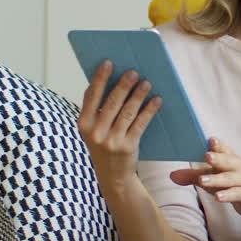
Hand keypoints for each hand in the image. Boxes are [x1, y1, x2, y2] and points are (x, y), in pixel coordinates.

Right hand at [77, 61, 161, 189]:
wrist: (113, 177)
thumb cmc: (105, 146)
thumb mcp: (94, 130)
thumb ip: (98, 110)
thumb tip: (110, 81)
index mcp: (83, 124)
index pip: (91, 96)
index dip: (100, 78)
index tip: (108, 63)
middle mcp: (95, 133)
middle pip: (111, 102)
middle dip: (124, 85)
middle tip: (134, 71)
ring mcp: (111, 141)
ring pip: (127, 112)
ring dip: (138, 95)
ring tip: (147, 83)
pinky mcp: (128, 147)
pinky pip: (141, 124)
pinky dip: (149, 110)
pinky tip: (156, 100)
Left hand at [169, 138, 240, 216]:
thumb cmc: (232, 183)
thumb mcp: (213, 177)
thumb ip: (193, 176)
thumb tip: (172, 175)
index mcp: (230, 159)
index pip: (224, 150)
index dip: (218, 145)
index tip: (211, 139)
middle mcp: (238, 168)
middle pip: (229, 161)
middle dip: (218, 158)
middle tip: (207, 155)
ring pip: (230, 179)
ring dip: (216, 179)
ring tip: (202, 181)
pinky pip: (237, 194)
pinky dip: (227, 195)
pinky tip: (218, 197)